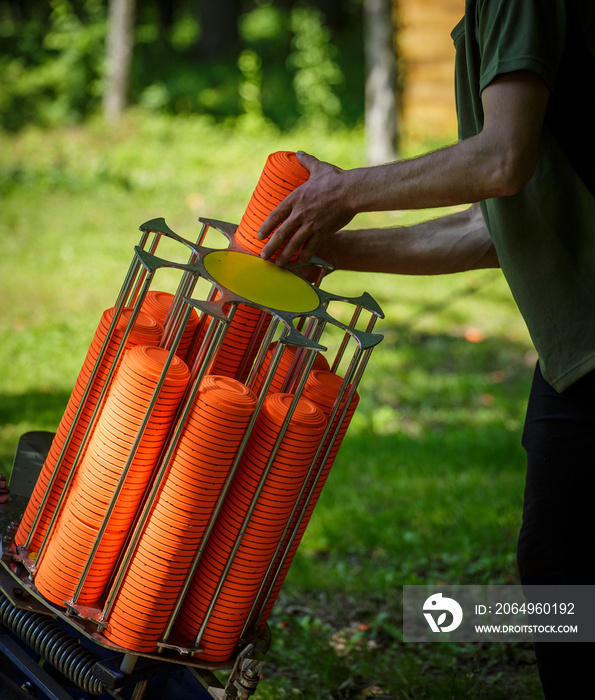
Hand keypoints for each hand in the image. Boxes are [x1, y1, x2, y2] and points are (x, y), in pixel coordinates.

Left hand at [257, 151, 355, 265]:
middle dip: (270, 247)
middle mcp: (299, 213)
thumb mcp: (318, 168)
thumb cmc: (335, 178)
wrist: (351, 191)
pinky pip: (311, 247)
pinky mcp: (322, 232)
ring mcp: (310, 225)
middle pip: (280, 234)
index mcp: (295, 198)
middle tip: (263, 256)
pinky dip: (305, 255)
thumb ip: (307, 161)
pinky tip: (300, 262)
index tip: (259, 235)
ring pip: (293, 244)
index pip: (274, 216)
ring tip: (278, 264)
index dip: (265, 227)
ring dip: (284, 255)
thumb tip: (299, 153)